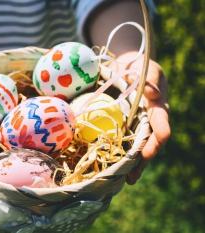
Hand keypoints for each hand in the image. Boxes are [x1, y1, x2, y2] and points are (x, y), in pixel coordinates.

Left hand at [111, 52, 170, 183]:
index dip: (156, 140)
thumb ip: (150, 80)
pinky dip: (117, 154)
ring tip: (124, 180)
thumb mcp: (147, 69)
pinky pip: (121, 141)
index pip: (160, 125)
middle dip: (142, 161)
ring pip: (136, 147)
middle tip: (132, 175)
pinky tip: (109, 167)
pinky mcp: (123, 126)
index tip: (148, 152)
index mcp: (158, 108)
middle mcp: (149, 120)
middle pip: (148, 144)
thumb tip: (151, 94)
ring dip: (131, 164)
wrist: (127, 68)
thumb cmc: (141, 68)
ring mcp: (136, 125)